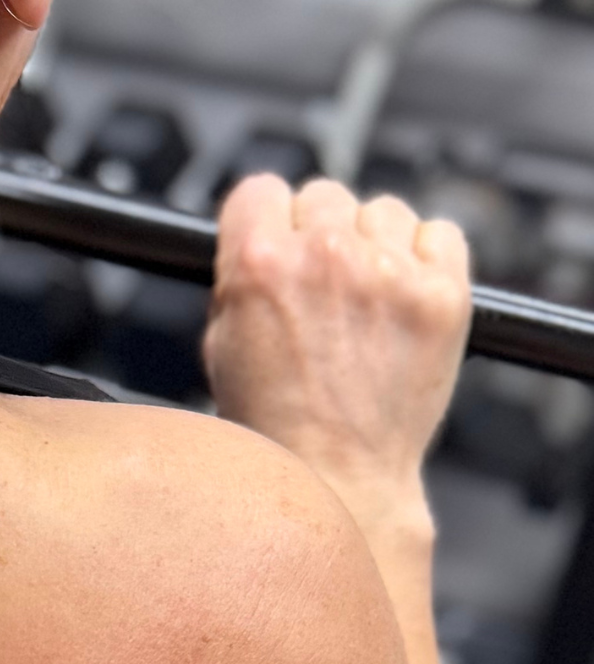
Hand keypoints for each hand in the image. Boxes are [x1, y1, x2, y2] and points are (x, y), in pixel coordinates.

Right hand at [202, 176, 470, 528]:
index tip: (275, 237)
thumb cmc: (274, 424)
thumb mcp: (219, 342)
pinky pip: (440, 233)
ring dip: (373, 241)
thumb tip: (260, 242)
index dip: (265, 217)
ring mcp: (390, 273)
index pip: (261, 188)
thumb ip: (239, 278)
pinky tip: (403, 295)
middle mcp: (324, 257)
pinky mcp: (443, 295)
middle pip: (323, 193)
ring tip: (365, 293)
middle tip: (320, 279)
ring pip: (383, 209)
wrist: (337, 474)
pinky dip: (425, 256)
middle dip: (317, 230)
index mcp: (258, 263)